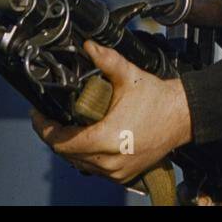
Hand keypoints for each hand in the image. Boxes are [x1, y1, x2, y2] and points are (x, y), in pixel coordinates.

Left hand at [30, 40, 193, 184]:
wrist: (182, 117)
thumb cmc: (158, 99)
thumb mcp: (129, 76)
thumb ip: (106, 60)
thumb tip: (88, 46)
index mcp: (106, 139)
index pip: (62, 142)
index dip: (45, 129)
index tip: (38, 115)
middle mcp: (110, 161)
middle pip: (67, 154)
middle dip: (56, 136)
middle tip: (50, 117)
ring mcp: (117, 171)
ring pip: (80, 163)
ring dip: (71, 146)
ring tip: (67, 126)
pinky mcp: (124, 175)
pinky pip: (95, 168)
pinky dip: (87, 155)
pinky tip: (86, 138)